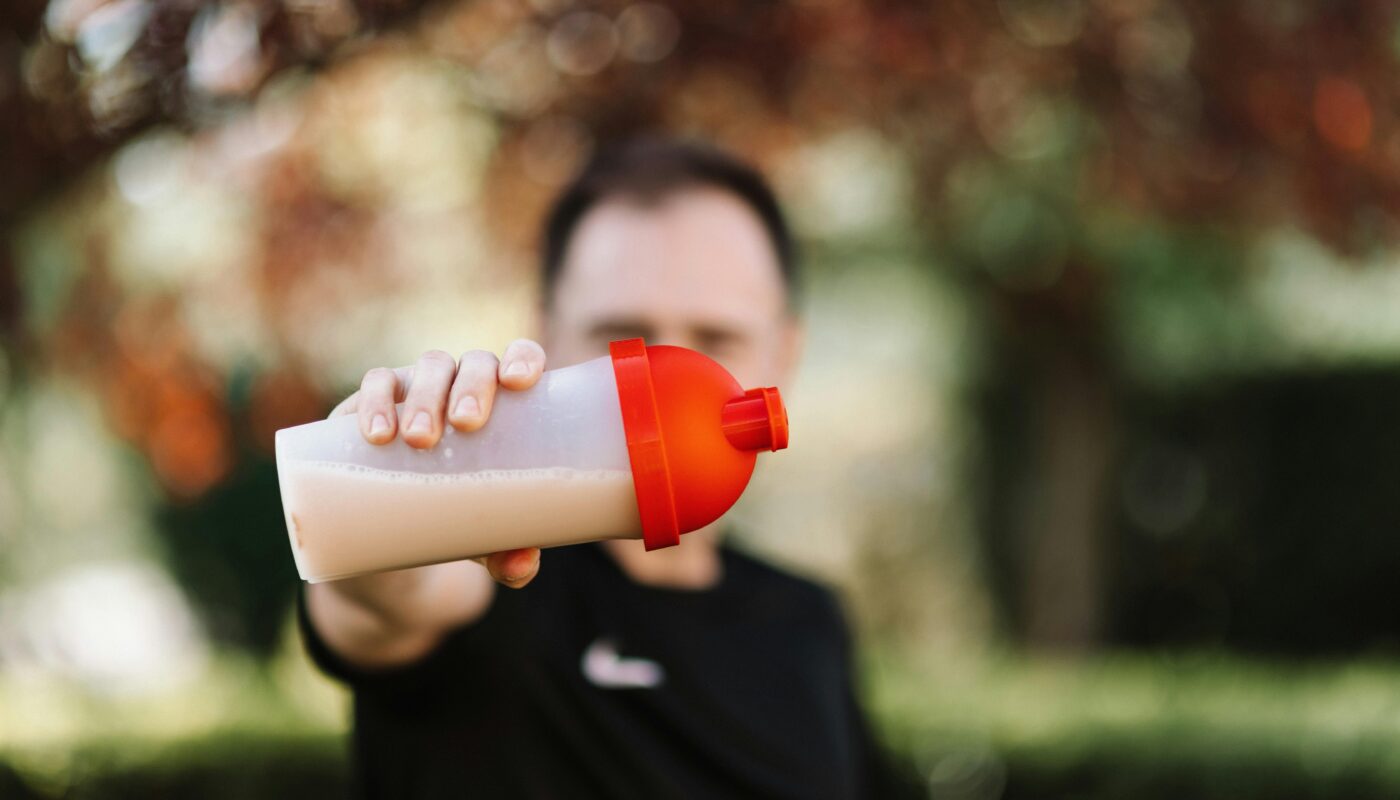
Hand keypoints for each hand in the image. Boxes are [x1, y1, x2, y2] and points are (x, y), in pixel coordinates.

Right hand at [327, 338, 547, 588]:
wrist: (390, 533)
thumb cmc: (457, 518)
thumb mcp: (484, 540)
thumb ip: (510, 554)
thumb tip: (522, 566)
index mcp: (504, 403)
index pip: (521, 359)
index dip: (523, 358)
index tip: (520, 382)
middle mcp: (464, 386)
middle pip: (474, 363)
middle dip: (472, 386)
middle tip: (466, 424)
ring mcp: (418, 389)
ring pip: (428, 367)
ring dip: (425, 396)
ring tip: (418, 438)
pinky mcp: (373, 404)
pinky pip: (376, 385)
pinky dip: (376, 401)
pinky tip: (377, 434)